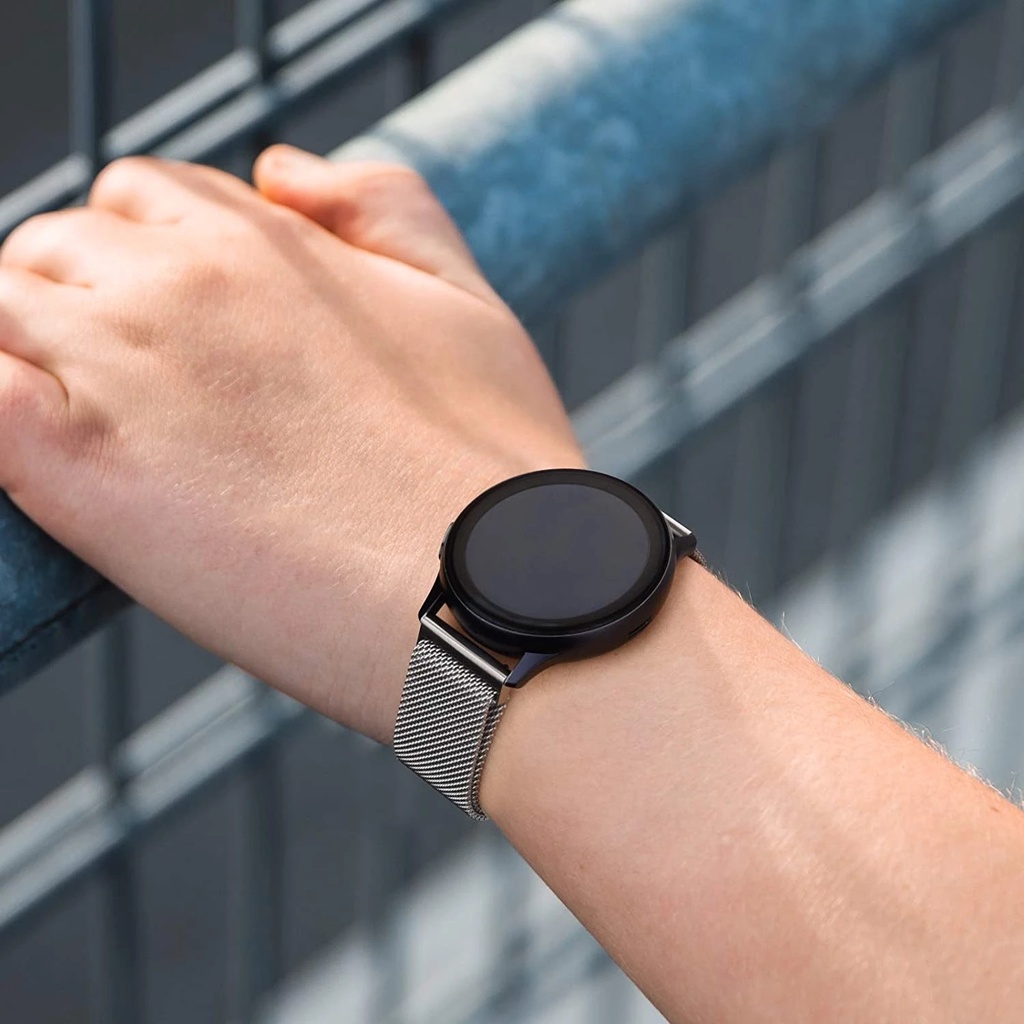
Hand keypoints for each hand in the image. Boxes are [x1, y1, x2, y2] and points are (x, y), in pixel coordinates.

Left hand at [0, 149, 582, 741]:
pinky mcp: (75, 467)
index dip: (148, 258)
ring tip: (98, 434)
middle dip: (80, 302)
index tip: (176, 329)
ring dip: (28, 356)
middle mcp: (180, 282)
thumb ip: (383, 208)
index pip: (141, 199)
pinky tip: (43, 449)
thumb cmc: (490, 464)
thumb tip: (281, 168)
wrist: (487, 588)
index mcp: (265, 241)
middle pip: (56, 248)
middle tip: (138, 396)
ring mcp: (120, 368)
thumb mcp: (467, 300)